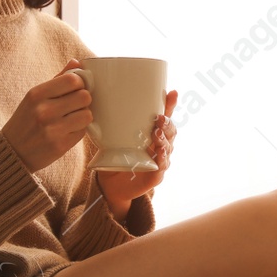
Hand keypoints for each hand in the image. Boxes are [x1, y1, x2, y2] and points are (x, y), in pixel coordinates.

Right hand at [2, 58, 91, 171]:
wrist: (13, 152)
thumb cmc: (26, 120)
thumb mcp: (35, 97)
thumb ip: (57, 79)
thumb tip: (77, 62)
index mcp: (37, 94)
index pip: (73, 80)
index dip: (79, 84)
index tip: (75, 90)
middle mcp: (44, 111)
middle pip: (84, 96)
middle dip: (83, 100)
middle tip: (74, 105)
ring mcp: (52, 129)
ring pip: (87, 114)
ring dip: (83, 116)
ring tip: (71, 119)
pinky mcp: (60, 145)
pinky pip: (83, 132)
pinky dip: (78, 131)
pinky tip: (66, 131)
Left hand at [97, 88, 176, 219]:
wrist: (111, 183)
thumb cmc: (116, 156)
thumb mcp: (114, 135)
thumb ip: (113, 119)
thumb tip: (103, 97)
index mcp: (153, 133)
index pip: (166, 116)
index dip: (171, 105)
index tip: (173, 93)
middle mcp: (160, 145)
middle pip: (171, 132)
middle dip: (167, 124)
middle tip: (159, 118)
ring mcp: (159, 160)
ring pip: (168, 148)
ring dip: (164, 140)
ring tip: (156, 135)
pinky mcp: (155, 175)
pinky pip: (162, 167)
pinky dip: (162, 160)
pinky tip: (159, 153)